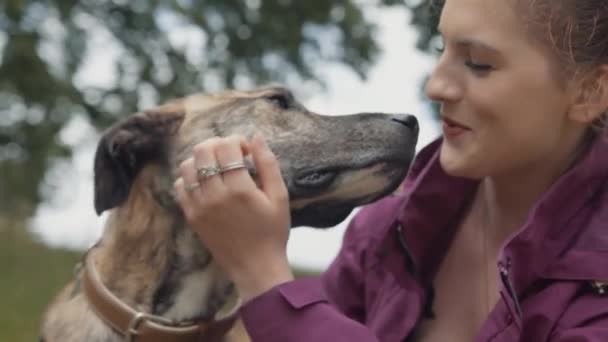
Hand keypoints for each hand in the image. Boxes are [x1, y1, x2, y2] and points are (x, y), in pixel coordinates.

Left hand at [174, 134, 293, 301]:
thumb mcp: (280, 196)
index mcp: (239, 189)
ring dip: (203, 159)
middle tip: (231, 155)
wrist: (256, 267)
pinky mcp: (191, 216)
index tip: (247, 151)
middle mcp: (214, 195)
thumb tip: (256, 136)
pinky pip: (180, 186)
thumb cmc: (273, 231)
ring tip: (218, 167)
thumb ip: (268, 163)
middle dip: (218, 144)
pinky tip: (207, 183)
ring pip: (187, 165)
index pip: (226, 146)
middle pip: (203, 150)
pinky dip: (190, 177)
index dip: (237, 140)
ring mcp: (199, 206)